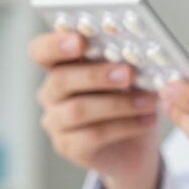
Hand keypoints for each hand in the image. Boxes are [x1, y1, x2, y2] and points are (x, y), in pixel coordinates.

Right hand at [29, 31, 160, 188]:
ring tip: (148, 100)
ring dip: (118, 104)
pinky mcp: (68, 147)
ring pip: (78, 110)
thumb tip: (136, 53)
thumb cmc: (128, 101)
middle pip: (61, 80)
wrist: (134, 146)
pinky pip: (93, 135)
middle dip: (96, 75)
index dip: (54, 45)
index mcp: (59, 66)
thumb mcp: (129, 78)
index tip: (79, 41)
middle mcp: (51, 93)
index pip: (40, 51)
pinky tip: (146, 120)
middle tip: (128, 73)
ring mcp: (56, 122)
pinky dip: (124, 126)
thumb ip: (123, 64)